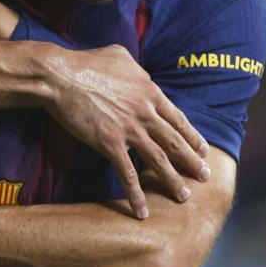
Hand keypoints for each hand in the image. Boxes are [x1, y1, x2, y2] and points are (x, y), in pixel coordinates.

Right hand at [40, 43, 209, 218]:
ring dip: (172, 181)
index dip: (192, 137)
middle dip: (192, 162)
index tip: (203, 150)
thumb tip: (143, 75)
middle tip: (205, 176)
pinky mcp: (109, 143)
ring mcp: (129, 130)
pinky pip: (126, 174)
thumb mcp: (120, 56)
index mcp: (150, 92)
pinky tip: (142, 210)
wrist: (60, 76)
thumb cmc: (86, 62)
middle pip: (175, 142)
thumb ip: (137, 69)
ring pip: (158, 160)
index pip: (178, 119)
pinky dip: (136, 194)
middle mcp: (145, 113)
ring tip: (183, 196)